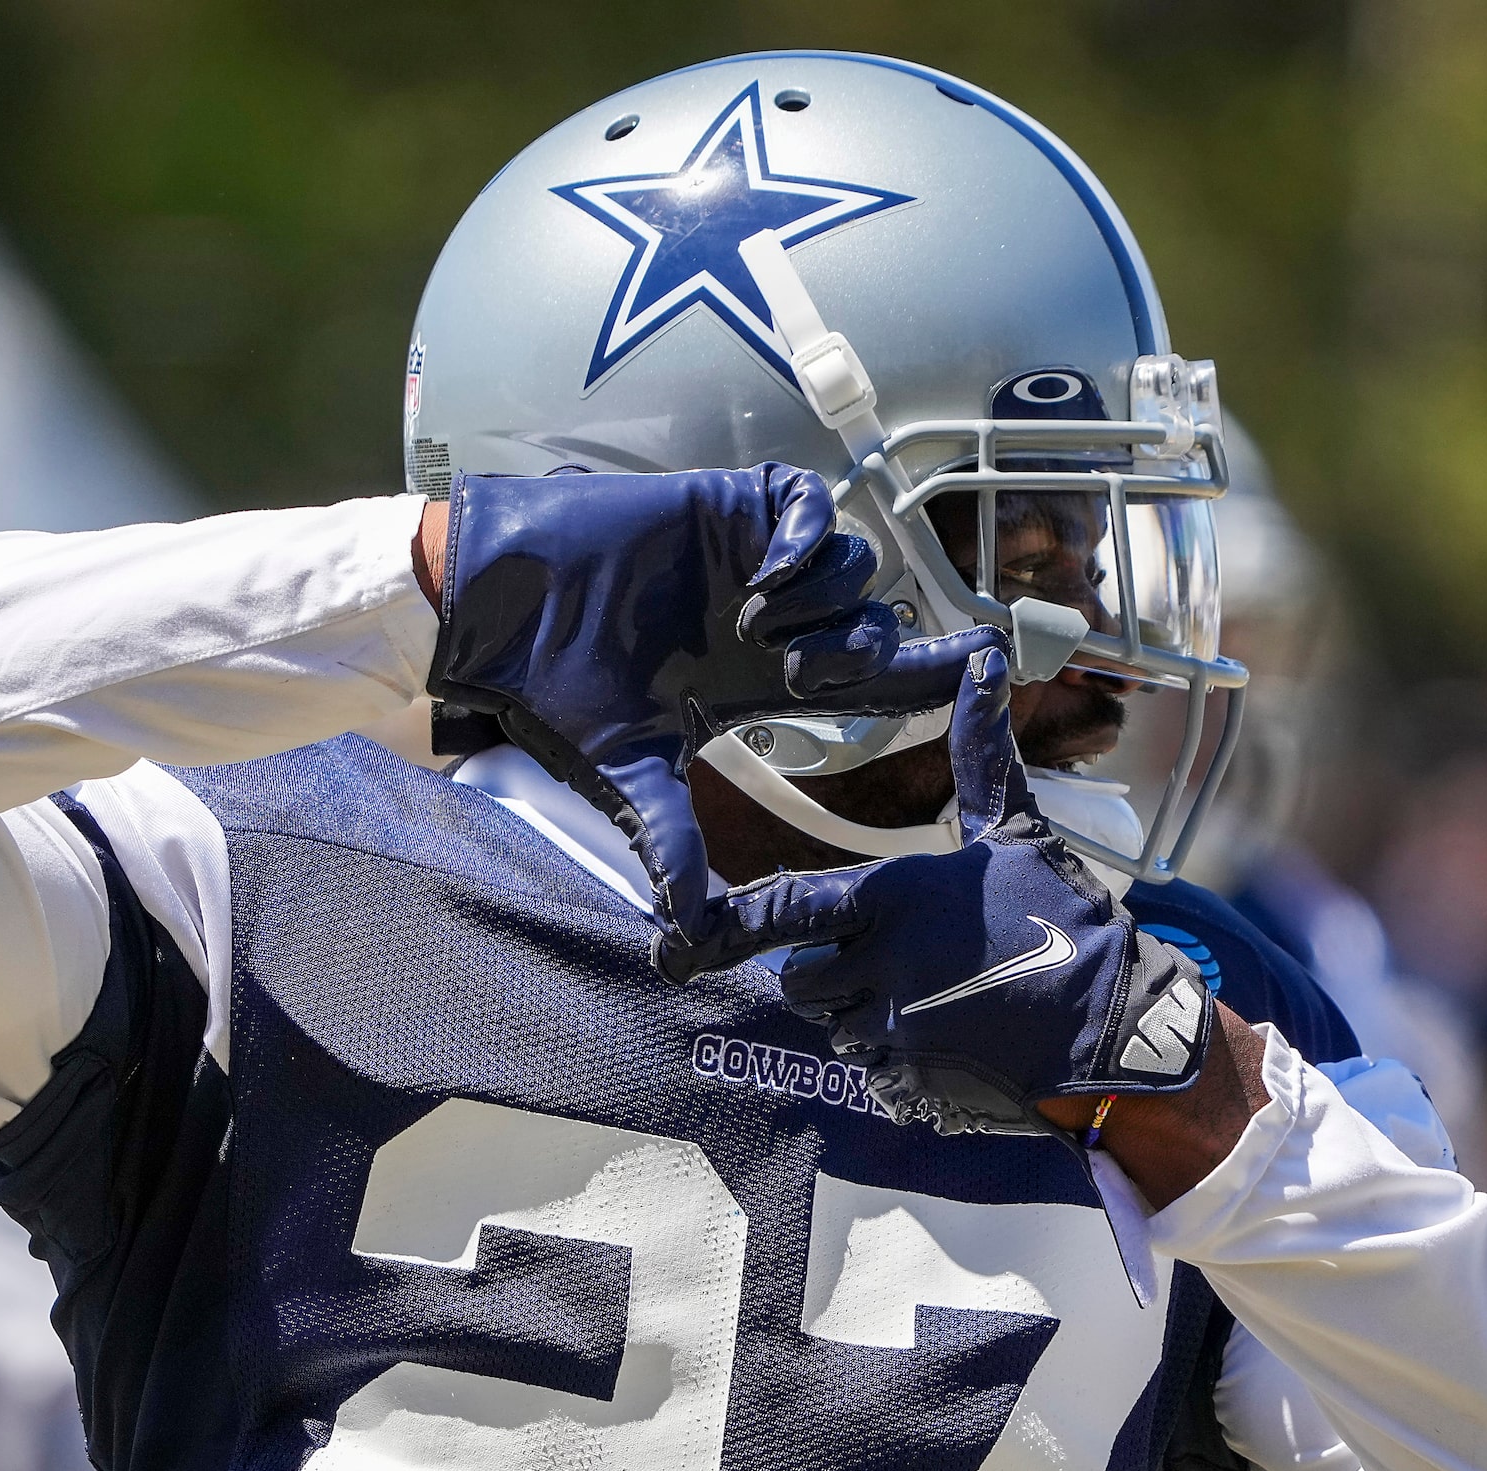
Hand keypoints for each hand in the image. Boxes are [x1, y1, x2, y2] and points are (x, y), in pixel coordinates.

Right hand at [422, 468, 996, 945]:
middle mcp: (770, 622)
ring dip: (830, 607)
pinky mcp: (730, 507)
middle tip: (840, 673)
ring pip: (852, 568)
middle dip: (883, 652)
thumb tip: (691, 947)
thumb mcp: (631, 781)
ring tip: (766, 634)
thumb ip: (674, 852)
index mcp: (760, 682)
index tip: (985, 680)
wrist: (501, 613)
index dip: (927, 681)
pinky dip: (805, 543)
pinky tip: (766, 581)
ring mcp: (753, 560)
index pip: (868, 684)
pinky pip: (809, 506)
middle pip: (875, 625)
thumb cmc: (559, 691)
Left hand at [655, 642, 1211, 1140]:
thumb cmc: (1061, 911)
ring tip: (914, 995)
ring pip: (831, 1021)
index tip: (715, 924)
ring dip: (855, 1013)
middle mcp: (880, 958)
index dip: (746, 918)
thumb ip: (978, 753)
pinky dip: (888, 1059)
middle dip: (824, 970)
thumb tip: (986, 660)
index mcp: (892, 894)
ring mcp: (893, 1020)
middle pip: (800, 975)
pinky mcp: (912, 1071)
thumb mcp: (1014, 825)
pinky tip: (935, 1036)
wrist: (1110, 1014)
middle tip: (872, 959)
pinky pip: (866, 1066)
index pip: (785, 907)